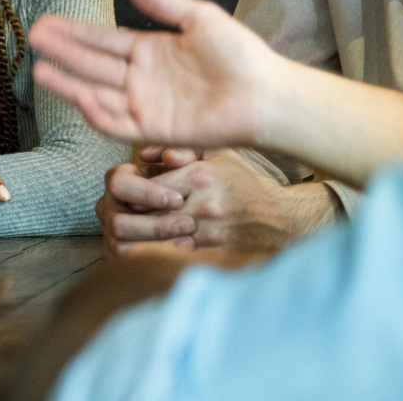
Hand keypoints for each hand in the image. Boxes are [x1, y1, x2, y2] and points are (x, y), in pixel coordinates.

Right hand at [30, 0, 281, 150]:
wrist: (266, 95)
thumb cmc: (241, 55)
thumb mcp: (199, 17)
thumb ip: (162, 2)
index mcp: (151, 50)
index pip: (103, 40)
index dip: (74, 32)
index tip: (46, 22)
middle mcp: (142, 78)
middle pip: (93, 64)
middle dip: (63, 52)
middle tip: (34, 38)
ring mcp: (146, 105)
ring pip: (97, 94)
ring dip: (69, 84)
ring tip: (40, 70)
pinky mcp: (155, 130)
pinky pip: (118, 124)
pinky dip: (97, 114)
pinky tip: (79, 97)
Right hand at [94, 156, 194, 251]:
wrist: (201, 221)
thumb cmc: (195, 189)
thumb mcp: (194, 166)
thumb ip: (185, 153)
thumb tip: (169, 156)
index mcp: (120, 180)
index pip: (119, 183)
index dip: (147, 192)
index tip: (178, 199)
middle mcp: (108, 207)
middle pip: (118, 220)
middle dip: (156, 225)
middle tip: (190, 224)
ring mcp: (110, 234)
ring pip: (122, 244)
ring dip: (157, 244)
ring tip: (191, 240)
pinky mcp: (118, 258)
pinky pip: (130, 264)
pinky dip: (156, 259)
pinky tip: (184, 254)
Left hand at [97, 150, 332, 255]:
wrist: (281, 218)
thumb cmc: (244, 181)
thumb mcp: (217, 154)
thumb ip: (180, 149)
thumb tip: (147, 156)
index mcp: (200, 175)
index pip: (148, 185)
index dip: (132, 191)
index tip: (127, 194)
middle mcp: (203, 204)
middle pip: (149, 213)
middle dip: (131, 215)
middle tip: (121, 215)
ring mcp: (209, 231)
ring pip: (159, 237)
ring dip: (141, 237)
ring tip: (129, 234)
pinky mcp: (214, 251)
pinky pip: (176, 253)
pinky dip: (159, 252)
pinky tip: (149, 250)